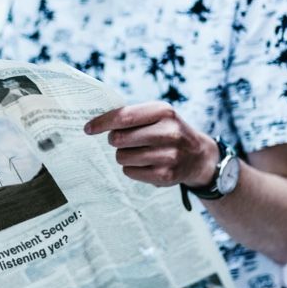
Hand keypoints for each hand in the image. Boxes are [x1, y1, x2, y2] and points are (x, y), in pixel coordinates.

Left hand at [84, 101, 218, 186]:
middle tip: (121, 140)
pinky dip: (131, 168)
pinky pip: (130, 172)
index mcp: (164, 112)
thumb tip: (95, 123)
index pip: (123, 117)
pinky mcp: (165, 175)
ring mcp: (168, 156)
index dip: (102, 123)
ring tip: (137, 152)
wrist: (198, 156)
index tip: (88, 128)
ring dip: (123, 155)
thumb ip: (131, 116)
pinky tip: (145, 164)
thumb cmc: (168, 131)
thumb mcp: (158, 115)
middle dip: (114, 140)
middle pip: (119, 139)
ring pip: (122, 157)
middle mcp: (168, 132)